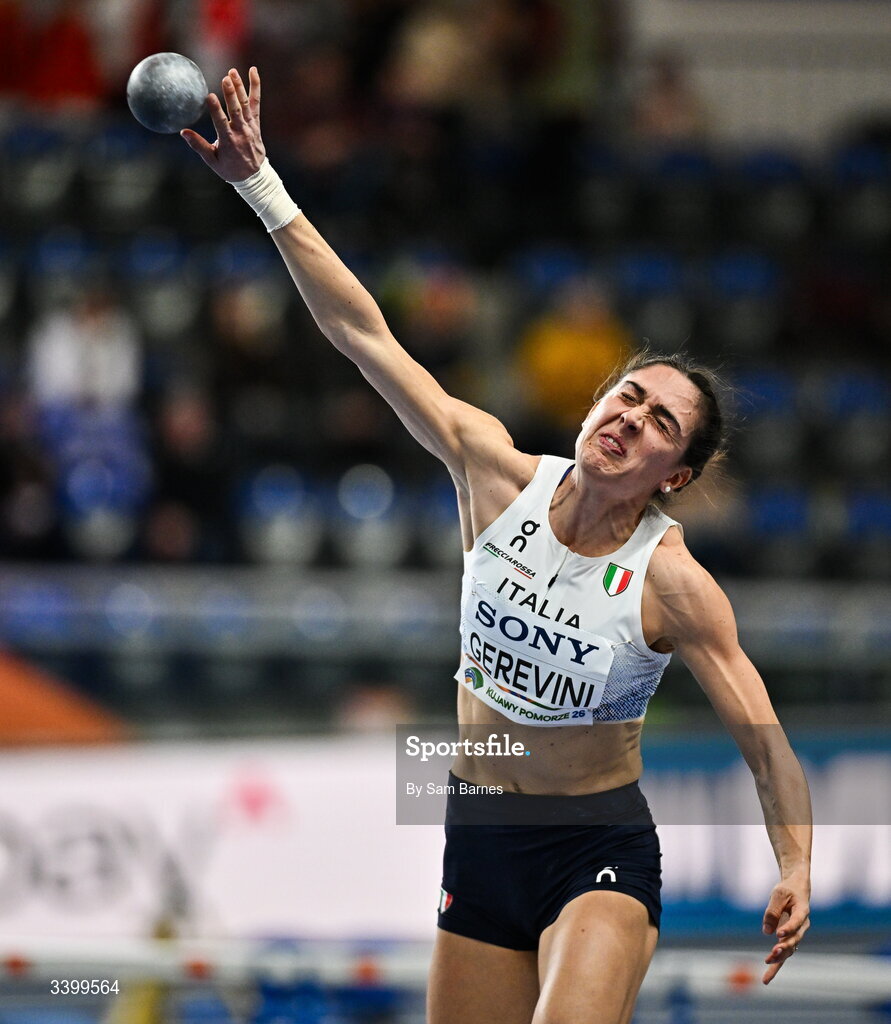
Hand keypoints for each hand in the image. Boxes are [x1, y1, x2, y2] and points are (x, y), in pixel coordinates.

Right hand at [181, 66, 265, 181]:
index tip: (210, 96)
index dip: (216, 109)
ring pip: (245, 104)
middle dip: (231, 94)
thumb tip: (183, 132)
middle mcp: (241, 132)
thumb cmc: (230, 169)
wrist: (254, 177)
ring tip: (232, 72)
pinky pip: (255, 103)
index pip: (221, 122)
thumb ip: (199, 145)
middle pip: (235, 110)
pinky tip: (253, 71)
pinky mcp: (256, 123)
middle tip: (226, 78)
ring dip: (240, 87)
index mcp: (228, 141)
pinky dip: (255, 87)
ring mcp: (250, 126)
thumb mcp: (212, 161)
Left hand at [761, 872, 809, 984]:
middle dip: (784, 947)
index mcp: (803, 911)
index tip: (778, 934)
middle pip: (794, 940)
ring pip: (789, 950)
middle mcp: (802, 926)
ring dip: (779, 959)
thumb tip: (767, 932)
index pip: (796, 922)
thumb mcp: (779, 894)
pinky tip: (767, 977)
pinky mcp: (789, 939)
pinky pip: (784, 954)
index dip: (788, 928)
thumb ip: (772, 910)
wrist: (797, 890)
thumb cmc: (787, 890)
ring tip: (767, 966)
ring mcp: (797, 934)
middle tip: (773, 953)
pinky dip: (776, 964)